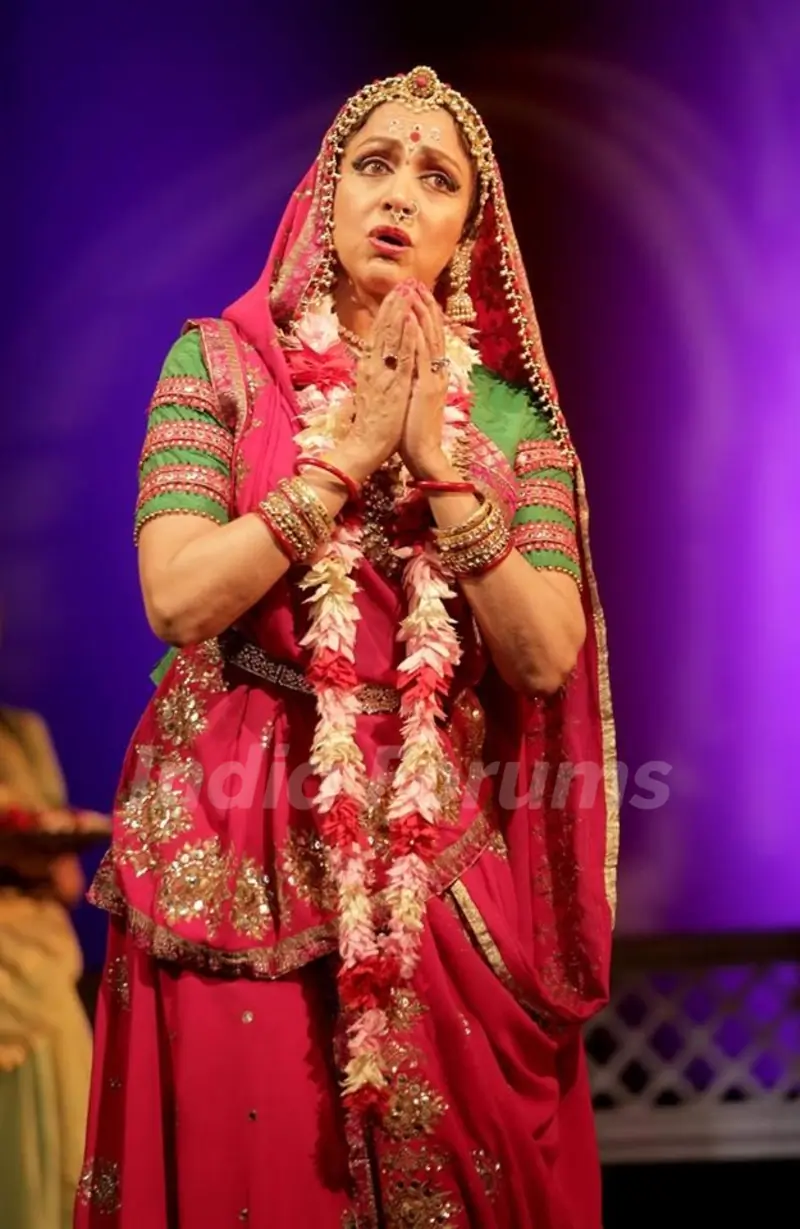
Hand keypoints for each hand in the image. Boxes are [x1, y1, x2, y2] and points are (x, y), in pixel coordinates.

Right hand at [344, 286, 415, 476]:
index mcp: (369, 368)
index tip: (395, 293)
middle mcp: (373, 367)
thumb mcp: (371, 393)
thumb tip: (374, 364)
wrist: (365, 448)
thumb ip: (372, 376)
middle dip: (394, 304)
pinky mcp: (395, 387)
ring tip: (407, 291)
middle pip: (383, 329)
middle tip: (403, 282)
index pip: (378, 334)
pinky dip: (407, 339)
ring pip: (392, 338)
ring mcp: (383, 375)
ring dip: (400, 313)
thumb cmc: (371, 425)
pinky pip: (402, 358)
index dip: (387, 312)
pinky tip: (412, 321)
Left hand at [399, 284, 449, 477]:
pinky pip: (423, 356)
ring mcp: (433, 379)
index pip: (430, 338)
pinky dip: (418, 335)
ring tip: (414, 291)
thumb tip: (405, 365)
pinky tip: (412, 318)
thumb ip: (413, 380)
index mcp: (433, 375)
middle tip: (415, 282)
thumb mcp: (413, 399)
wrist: (424, 455)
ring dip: (422, 313)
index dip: (424, 315)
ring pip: (429, 338)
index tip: (414, 294)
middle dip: (424, 306)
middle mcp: (436, 372)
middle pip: (433, 332)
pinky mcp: (427, 388)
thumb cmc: (414, 431)